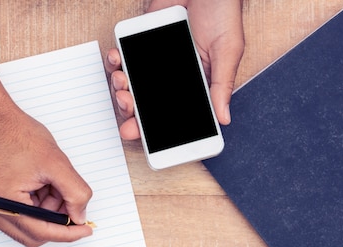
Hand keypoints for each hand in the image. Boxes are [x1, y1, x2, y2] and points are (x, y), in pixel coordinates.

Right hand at [0, 100, 93, 246]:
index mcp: (1, 202)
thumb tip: (79, 217)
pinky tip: (40, 186)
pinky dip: (36, 206)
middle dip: (56, 219)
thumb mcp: (56, 163)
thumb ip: (75, 193)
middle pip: (34, 235)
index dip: (68, 233)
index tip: (85, 229)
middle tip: (70, 199)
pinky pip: (20, 217)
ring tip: (50, 184)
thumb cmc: (16, 134)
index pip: (40, 232)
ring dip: (47, 211)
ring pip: (29, 226)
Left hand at [105, 0, 244, 139]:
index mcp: (194, 85)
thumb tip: (223, 118)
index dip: (156, 130)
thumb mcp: (228, 50)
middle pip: (145, 105)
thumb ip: (221, 85)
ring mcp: (154, 62)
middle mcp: (171, 77)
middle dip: (132, 114)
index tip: (143, 137)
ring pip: (130, 85)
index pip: (172, 115)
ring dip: (121, 89)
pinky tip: (117, 60)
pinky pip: (122, 58)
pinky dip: (115, 62)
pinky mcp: (141, 43)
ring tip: (122, 84)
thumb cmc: (222, 11)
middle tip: (127, 116)